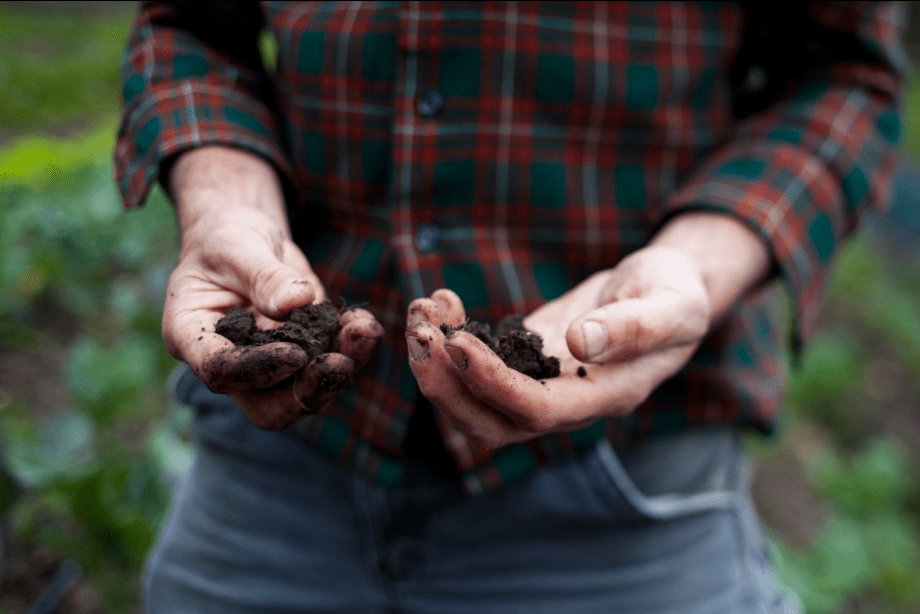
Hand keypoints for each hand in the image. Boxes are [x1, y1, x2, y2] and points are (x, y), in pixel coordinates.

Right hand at [162, 147, 382, 429]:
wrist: (247, 238)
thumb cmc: (226, 239)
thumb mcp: (238, 246)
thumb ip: (263, 275)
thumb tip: (296, 301)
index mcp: (193, 338)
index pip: (221, 370)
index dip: (258, 370)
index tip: (296, 355)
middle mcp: (231, 363)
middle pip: (266, 406)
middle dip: (304, 393)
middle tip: (337, 364)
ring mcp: (269, 365)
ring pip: (304, 391)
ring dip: (338, 370)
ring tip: (363, 333)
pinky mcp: (304, 353)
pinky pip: (329, 365)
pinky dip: (352, 348)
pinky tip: (365, 325)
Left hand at [405, 212, 769, 448]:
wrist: (666, 287)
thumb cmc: (677, 295)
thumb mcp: (671, 305)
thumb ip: (632, 328)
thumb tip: (580, 344)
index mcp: (603, 396)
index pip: (534, 409)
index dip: (491, 383)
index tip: (456, 345)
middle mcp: (565, 399)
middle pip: (490, 419)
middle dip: (445, 385)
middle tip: (418, 335)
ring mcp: (540, 380)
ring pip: (474, 396)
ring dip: (436, 362)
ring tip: (419, 313)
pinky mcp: (524, 355)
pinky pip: (476, 361)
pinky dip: (450, 335)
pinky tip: (441, 301)